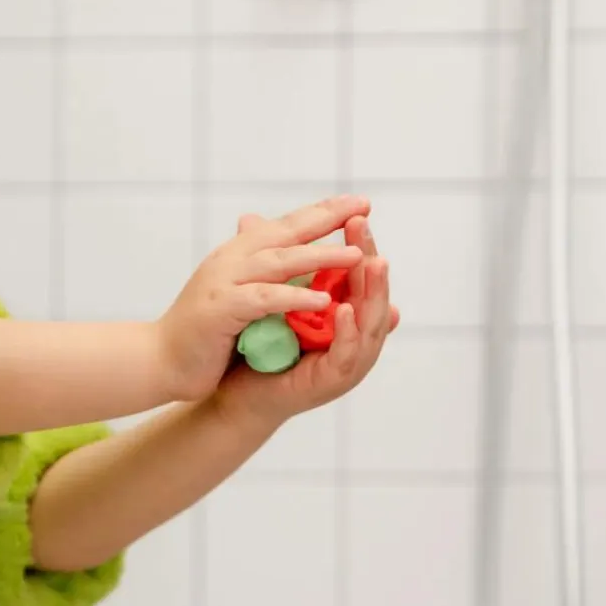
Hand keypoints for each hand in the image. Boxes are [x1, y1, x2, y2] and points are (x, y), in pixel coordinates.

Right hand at [158, 195, 371, 400]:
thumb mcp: (239, 296)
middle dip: (327, 218)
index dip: (323, 211)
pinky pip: (265, 299)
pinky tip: (323, 301)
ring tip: (356, 255)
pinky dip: (294, 297)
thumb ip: (266, 277)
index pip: (287, 225)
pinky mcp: (222, 308)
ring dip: (320, 256)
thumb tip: (301, 265)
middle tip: (363, 208)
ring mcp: (225, 281)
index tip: (360, 202)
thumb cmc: (205, 332)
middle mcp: (232, 258)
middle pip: (287, 232)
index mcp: (239, 253)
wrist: (160, 360)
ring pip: (280, 261)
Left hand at [215, 213, 399, 425]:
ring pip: (372, 324)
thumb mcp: (264, 297)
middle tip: (363, 226)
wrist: (233, 393)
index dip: (360, 245)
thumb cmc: (253, 349)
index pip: (361, 276)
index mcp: (343, 317)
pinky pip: (347, 355)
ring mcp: (346, 362)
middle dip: (370, 258)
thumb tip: (249, 217)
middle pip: (373, 295)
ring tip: (372, 261)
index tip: (356, 212)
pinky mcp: (331, 382)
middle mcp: (352, 339)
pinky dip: (348, 332)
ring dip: (373, 292)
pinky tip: (343, 309)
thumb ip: (265, 264)